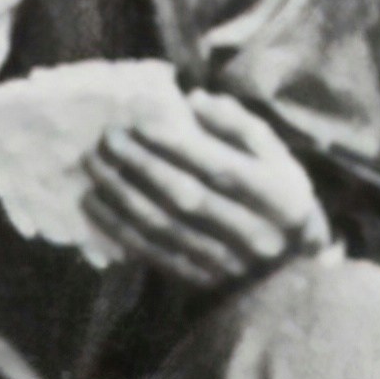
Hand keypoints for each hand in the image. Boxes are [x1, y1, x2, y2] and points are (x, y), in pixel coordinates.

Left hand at [77, 85, 330, 294]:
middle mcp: (254, 233)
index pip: (219, 168)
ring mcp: (225, 261)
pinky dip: (117, 224)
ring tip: (92, 163)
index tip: (138, 122)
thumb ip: (239, 125)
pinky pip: (150, 251)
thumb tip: (194, 99)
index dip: (176, 145)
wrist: (287, 268)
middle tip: (107, 138)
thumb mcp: (275, 157)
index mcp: (279, 197)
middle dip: (141, 164)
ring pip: (163, 225)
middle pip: (187, 196)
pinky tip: (92, 200)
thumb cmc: (276, 196)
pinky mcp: (199, 279)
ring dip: (121, 192)